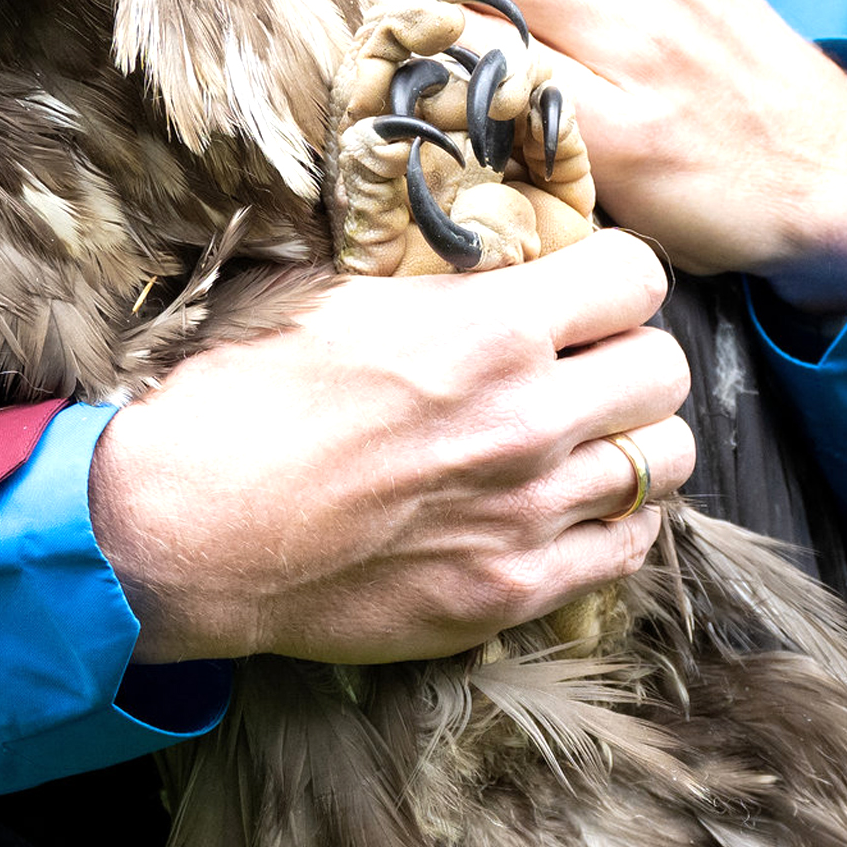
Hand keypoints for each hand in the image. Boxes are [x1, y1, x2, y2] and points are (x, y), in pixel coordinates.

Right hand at [95, 231, 695, 664]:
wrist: (180, 530)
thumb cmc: (238, 401)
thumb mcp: (334, 295)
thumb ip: (438, 282)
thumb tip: (496, 255)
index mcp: (487, 329)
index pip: (637, 276)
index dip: (615, 279)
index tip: (588, 292)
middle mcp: (527, 419)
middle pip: (666, 368)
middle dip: (632, 356)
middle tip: (590, 366)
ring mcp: (527, 513)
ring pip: (664, 460)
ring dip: (634, 441)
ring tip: (590, 439)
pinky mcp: (511, 591)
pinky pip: (628, 546)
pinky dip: (616, 521)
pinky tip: (573, 505)